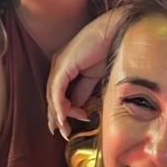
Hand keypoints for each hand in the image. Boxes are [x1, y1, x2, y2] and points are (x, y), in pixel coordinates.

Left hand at [46, 8, 123, 138]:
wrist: (115, 34)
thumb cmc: (107, 51)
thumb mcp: (93, 77)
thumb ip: (83, 91)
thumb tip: (78, 107)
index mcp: (64, 68)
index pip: (58, 94)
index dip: (62, 112)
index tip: (70, 125)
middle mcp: (58, 66)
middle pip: (51, 97)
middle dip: (57, 117)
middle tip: (63, 133)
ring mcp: (59, 65)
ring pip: (52, 96)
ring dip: (59, 115)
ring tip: (66, 129)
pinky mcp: (63, 66)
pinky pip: (57, 91)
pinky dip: (60, 106)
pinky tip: (64, 118)